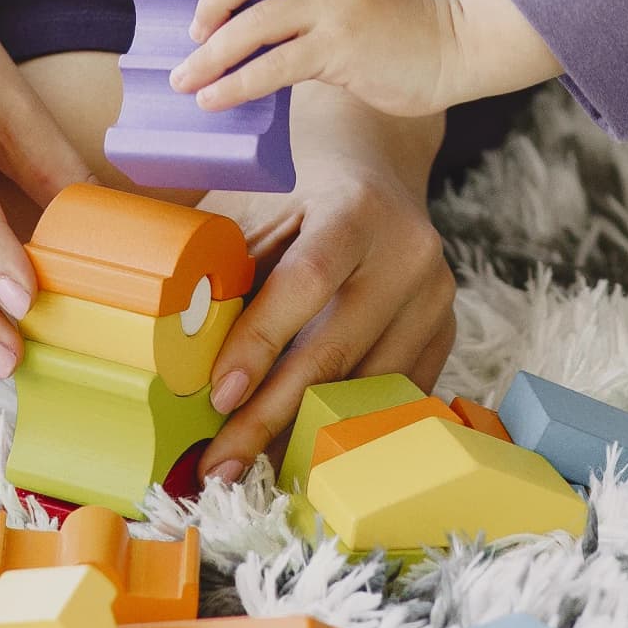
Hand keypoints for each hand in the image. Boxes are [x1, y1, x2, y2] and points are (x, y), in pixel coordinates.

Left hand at [160, 0, 467, 119]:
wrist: (454, 49)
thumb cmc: (395, 34)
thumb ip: (306, 1)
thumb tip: (241, 32)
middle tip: (190, 33)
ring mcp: (338, 8)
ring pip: (257, 20)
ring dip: (212, 52)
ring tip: (185, 80)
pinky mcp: (344, 49)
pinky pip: (278, 65)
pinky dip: (239, 82)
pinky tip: (217, 98)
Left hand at [190, 88, 455, 480]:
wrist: (377, 160)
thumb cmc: (298, 182)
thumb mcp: (260, 201)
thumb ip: (230, 265)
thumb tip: (183, 346)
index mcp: (358, 208)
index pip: (308, 281)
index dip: (262, 342)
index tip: (218, 396)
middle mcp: (409, 253)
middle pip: (337, 350)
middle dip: (272, 414)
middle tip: (221, 463)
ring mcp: (436, 297)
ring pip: (367, 388)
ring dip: (305, 434)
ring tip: (252, 467)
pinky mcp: (445, 331)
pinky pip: (392, 396)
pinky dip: (345, 426)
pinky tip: (301, 450)